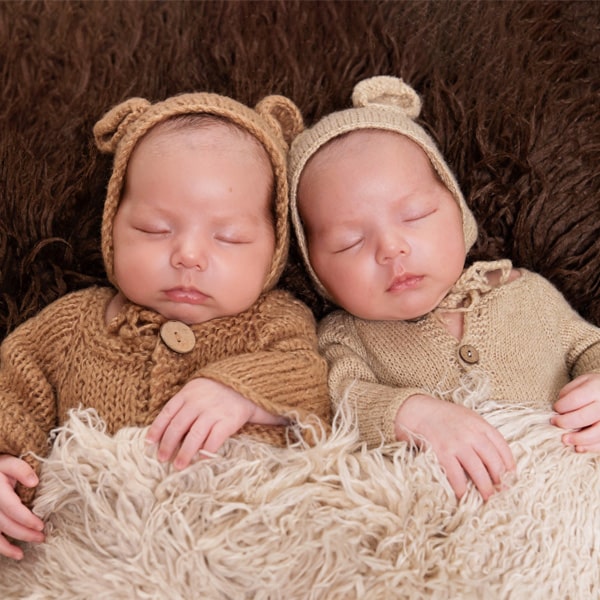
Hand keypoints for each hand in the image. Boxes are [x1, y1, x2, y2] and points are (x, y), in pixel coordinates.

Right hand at [0, 454, 44, 559]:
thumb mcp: (8, 462)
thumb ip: (21, 470)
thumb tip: (34, 482)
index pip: (12, 508)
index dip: (26, 519)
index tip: (41, 526)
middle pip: (5, 524)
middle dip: (23, 533)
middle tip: (41, 538)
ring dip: (8, 547)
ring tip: (22, 554)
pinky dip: (0, 547)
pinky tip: (13, 553)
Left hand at [146, 378, 286, 469]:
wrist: (249, 382)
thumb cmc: (221, 388)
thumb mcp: (199, 388)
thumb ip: (186, 402)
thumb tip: (167, 427)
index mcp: (188, 392)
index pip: (167, 412)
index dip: (157, 428)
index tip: (149, 443)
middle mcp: (198, 402)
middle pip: (177, 426)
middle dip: (167, 444)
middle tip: (162, 459)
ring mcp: (213, 411)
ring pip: (193, 436)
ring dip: (184, 453)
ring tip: (178, 466)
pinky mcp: (228, 420)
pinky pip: (213, 439)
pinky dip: (205, 451)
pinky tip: (201, 459)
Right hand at [395, 394, 515, 500]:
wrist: (418, 411)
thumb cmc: (444, 417)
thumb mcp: (467, 418)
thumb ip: (481, 433)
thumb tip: (495, 459)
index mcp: (480, 424)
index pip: (502, 447)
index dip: (509, 465)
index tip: (511, 477)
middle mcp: (471, 434)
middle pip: (494, 462)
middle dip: (500, 480)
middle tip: (502, 492)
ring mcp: (457, 444)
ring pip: (478, 471)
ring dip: (485, 488)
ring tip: (487, 498)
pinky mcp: (442, 453)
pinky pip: (456, 476)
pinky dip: (461, 488)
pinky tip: (463, 494)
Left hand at [552, 373, 599, 451]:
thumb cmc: (595, 387)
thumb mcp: (582, 382)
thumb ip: (569, 392)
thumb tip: (559, 410)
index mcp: (596, 388)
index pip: (575, 400)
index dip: (561, 407)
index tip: (555, 409)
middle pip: (584, 417)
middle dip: (566, 423)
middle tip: (555, 423)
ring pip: (597, 433)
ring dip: (578, 439)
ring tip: (564, 440)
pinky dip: (591, 447)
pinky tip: (579, 448)